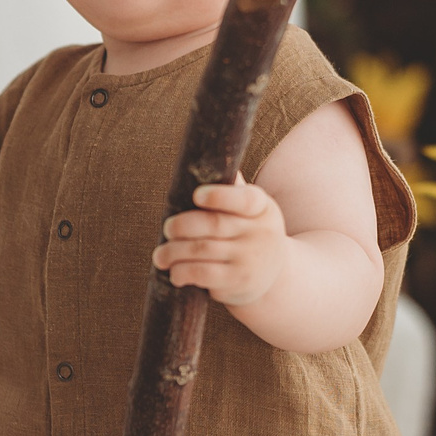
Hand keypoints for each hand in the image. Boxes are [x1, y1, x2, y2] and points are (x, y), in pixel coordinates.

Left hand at [153, 178, 286, 306]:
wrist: (275, 275)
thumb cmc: (250, 233)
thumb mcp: (251, 212)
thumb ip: (232, 188)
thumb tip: (206, 153)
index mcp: (262, 207)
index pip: (244, 199)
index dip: (219, 196)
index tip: (197, 196)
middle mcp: (260, 233)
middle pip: (213, 224)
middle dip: (182, 226)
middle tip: (167, 229)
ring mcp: (250, 259)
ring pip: (202, 250)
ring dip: (174, 252)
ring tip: (160, 256)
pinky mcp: (239, 281)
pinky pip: (204, 274)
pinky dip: (183, 272)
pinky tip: (175, 273)